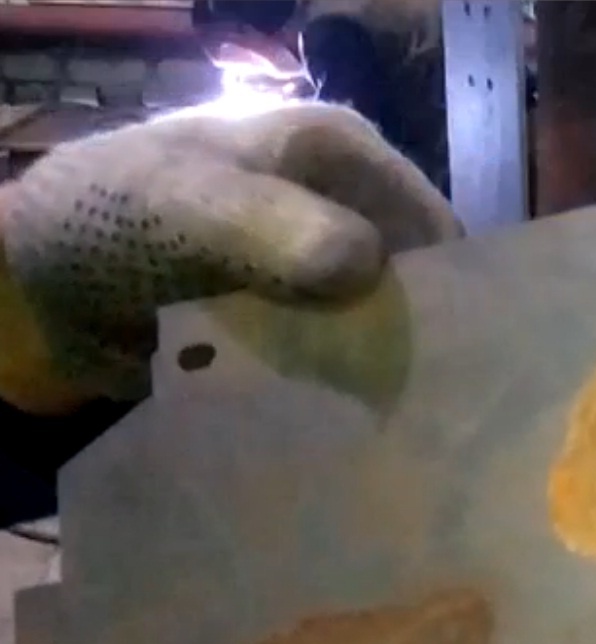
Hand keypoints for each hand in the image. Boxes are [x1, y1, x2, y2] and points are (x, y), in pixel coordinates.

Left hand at [0, 101, 460, 414]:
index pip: (436, 231)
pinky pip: (333, 365)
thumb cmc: (113, 214)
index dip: (450, 295)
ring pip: (376, 334)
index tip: (443, 368)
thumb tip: (367, 264)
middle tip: (408, 412)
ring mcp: (320, 273)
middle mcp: (346, 210)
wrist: (38, 279)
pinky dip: (328, 395)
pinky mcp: (293, 327)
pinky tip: (326, 428)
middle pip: (414, 288)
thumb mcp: (187, 202)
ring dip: (368, 380)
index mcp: (343, 155)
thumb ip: (269, 225)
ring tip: (371, 430)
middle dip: (410, 346)